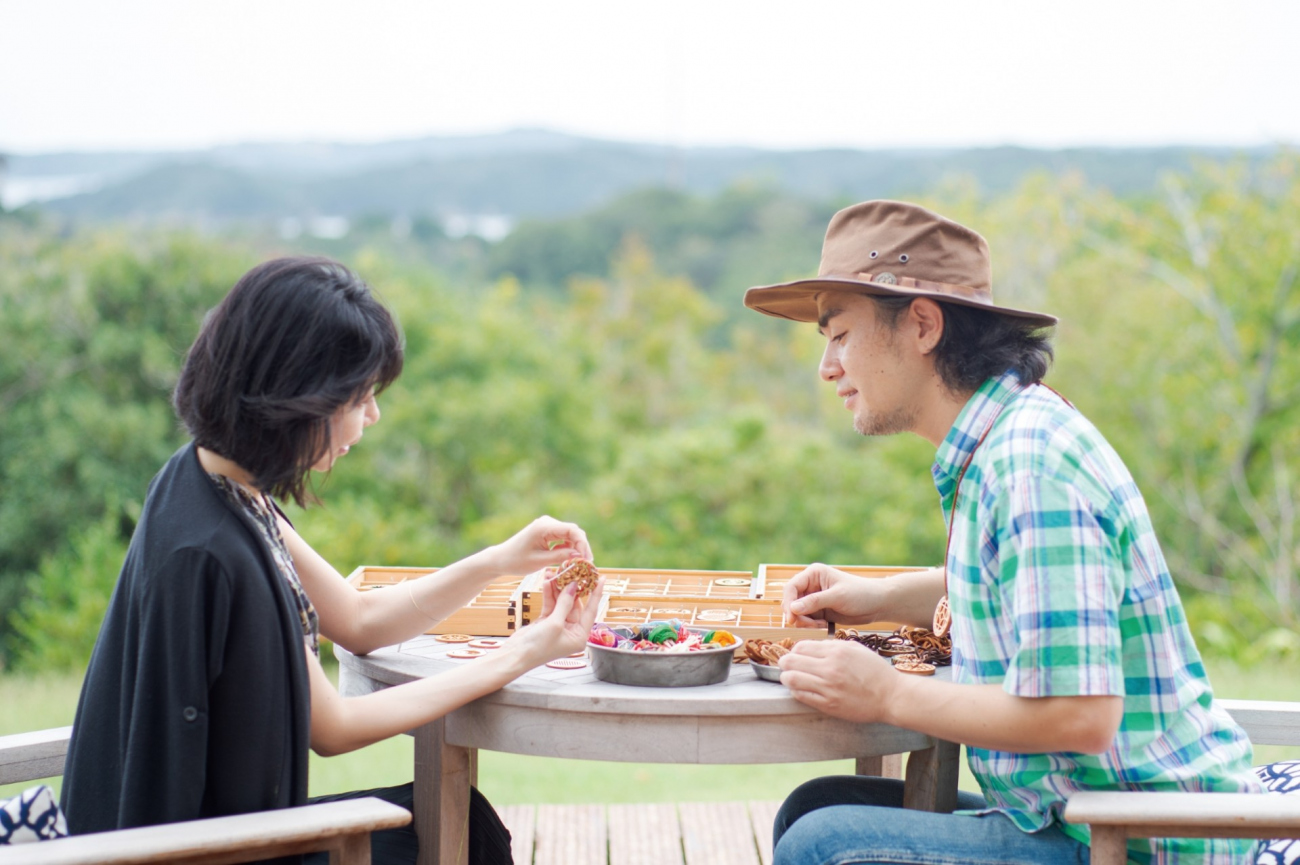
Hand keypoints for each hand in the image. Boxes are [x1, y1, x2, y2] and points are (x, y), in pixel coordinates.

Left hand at [489, 515, 592, 576]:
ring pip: (570, 536)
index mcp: (544, 526)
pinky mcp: (547, 533)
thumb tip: (579, 555)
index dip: (582, 543)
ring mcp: (548, 527)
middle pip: (573, 532)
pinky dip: (568, 549)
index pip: (572, 530)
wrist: (500, 559)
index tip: (586, 558)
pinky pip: (563, 539)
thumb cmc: (516, 561)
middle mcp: (548, 523)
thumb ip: (560, 557)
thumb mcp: (539, 561)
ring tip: (581, 564)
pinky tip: (570, 560)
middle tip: (587, 564)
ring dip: (576, 548)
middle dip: (582, 547)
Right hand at [506, 577, 603, 665]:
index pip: (591, 611)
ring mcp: (558, 626)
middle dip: (572, 588)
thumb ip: (565, 604)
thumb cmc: (538, 647)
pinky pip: (551, 605)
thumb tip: (573, 586)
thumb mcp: (555, 624)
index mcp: (579, 636)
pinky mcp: (546, 622)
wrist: (515, 655)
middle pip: (575, 605)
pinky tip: (548, 583)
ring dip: (558, 589)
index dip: (596, 594)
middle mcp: (571, 631)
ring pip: (562, 603)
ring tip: (556, 574)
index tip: (601, 579)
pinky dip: (549, 595)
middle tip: (572, 572)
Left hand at [778, 639, 896, 722]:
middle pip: (790, 661)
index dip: (795, 650)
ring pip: (791, 679)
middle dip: (785, 662)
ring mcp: (828, 688)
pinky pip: (801, 696)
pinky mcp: (828, 704)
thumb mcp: (856, 649)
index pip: (801, 646)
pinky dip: (796, 691)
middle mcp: (830, 668)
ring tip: (790, 678)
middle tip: (787, 665)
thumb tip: (813, 647)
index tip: (797, 655)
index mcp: (836, 652)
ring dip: (787, 677)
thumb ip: (833, 646)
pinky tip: (801, 689)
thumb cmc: (875, 671)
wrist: (891, 696)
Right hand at [782, 563, 883, 627]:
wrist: (878, 604)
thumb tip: (792, 608)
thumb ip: (815, 602)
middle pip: (792, 601)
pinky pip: (807, 620)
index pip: (791, 588)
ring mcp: (814, 599)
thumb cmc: (860, 594)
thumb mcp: (837, 596)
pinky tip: (824, 625)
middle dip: (797, 615)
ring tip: (820, 625)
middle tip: (809, 625)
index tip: (792, 619)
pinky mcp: (819, 611)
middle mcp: (811, 585)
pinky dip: (811, 625)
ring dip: (805, 622)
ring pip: (798, 613)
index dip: (789, 603)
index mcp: (814, 574)